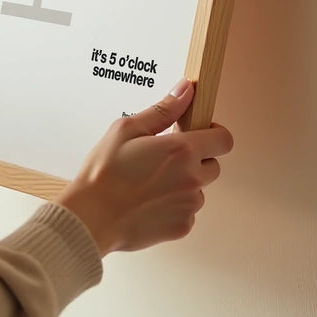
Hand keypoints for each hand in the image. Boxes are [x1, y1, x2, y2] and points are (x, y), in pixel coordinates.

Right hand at [56, 79, 232, 255]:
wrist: (92, 217)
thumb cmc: (105, 172)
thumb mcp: (128, 129)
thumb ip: (164, 109)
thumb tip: (186, 89)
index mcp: (181, 151)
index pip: (223, 139)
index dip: (213, 133)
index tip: (197, 133)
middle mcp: (192, 179)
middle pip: (213, 165)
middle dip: (195, 159)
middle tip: (164, 158)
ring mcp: (189, 206)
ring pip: (199, 188)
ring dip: (184, 183)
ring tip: (150, 181)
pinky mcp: (182, 227)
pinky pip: (187, 210)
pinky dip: (174, 205)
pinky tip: (148, 201)